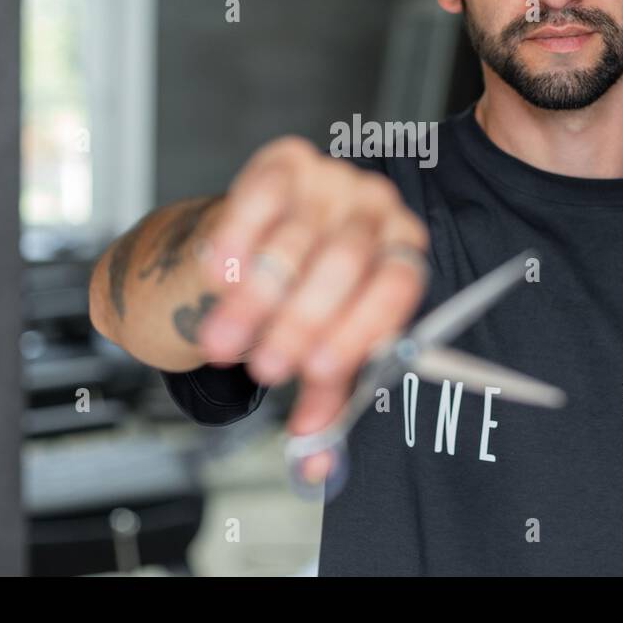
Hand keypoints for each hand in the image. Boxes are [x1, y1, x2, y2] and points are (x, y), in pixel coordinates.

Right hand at [195, 136, 429, 480]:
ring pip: (294, 241)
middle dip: (299, 323)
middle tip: (266, 367)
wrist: (256, 248)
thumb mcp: (320, 346)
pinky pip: (259, 198)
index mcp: (404, 252)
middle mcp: (377, 209)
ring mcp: (333, 178)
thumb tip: (317, 462)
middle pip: (344, 263)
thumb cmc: (301, 298)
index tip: (319, 369)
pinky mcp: (286, 160)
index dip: (359, 329)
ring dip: (255, 300)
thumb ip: (325, 397)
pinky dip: (237, 241)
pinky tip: (219, 275)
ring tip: (225, 341)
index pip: (398, 286)